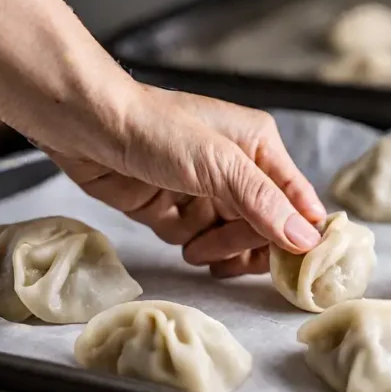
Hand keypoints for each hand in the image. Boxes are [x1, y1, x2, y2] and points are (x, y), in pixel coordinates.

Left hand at [37, 84, 326, 277]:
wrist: (82, 127)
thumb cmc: (154, 130)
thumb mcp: (218, 165)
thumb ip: (264, 203)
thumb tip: (307, 240)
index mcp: (260, 146)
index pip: (297, 199)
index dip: (301, 232)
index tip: (300, 264)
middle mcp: (238, 168)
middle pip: (267, 224)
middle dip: (248, 243)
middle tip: (226, 253)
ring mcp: (206, 191)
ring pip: (235, 238)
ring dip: (222, 250)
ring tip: (198, 250)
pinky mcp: (176, 209)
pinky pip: (202, 241)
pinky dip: (196, 248)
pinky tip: (186, 245)